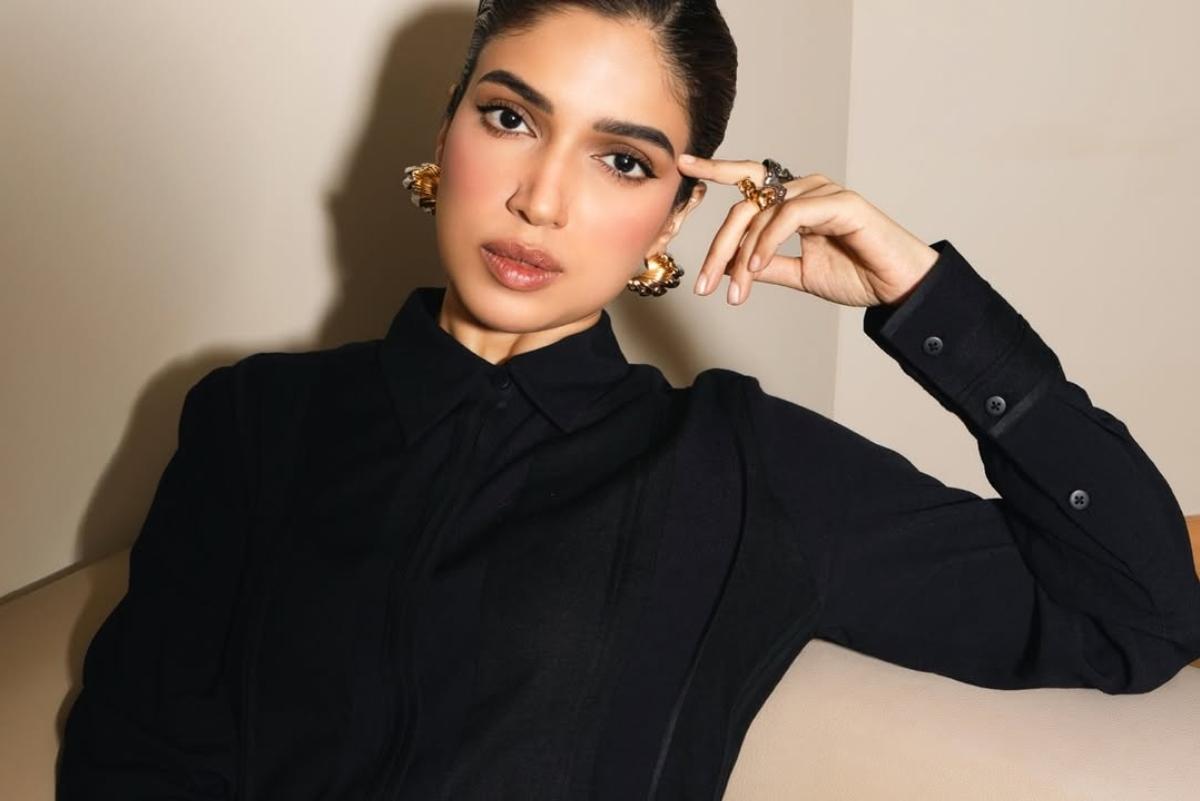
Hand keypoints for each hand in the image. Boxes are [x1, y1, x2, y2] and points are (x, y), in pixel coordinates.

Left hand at [675, 154, 939, 307]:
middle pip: (746, 205)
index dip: (717, 169)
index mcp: (794, 201)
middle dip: (720, 246)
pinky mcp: (840, 202)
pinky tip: (757, 267)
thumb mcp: (799, 274)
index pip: (749, 179)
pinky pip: (790, 216)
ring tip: (736, 290)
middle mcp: (806, 189)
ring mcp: (823, 192)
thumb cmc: (857, 275)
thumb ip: (768, 266)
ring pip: (763, 213)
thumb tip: (732, 266)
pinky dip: (768, 241)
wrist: (897, 288)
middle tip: (705, 284)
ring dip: (743, 255)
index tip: (685, 164)